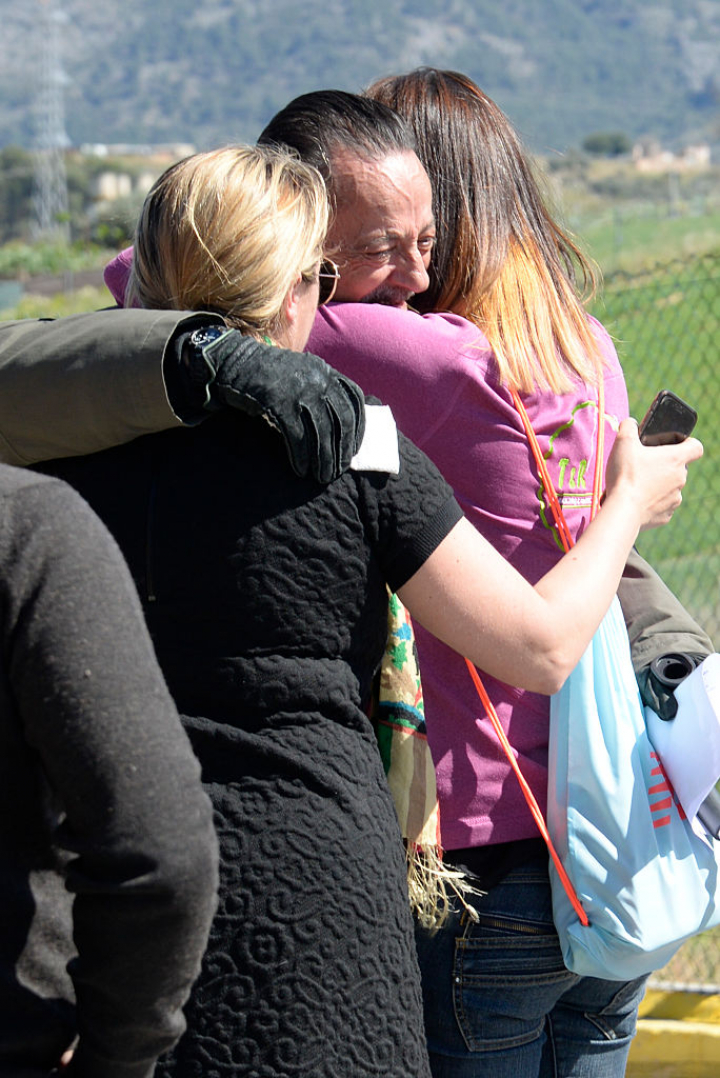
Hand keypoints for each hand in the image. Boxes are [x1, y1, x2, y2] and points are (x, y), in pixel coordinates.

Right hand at [169, 328, 365, 483]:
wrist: (235, 363)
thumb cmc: (269, 375)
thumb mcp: (302, 374)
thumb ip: (322, 390)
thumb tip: (341, 424)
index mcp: (326, 371)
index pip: (354, 401)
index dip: (359, 428)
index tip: (355, 449)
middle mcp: (317, 379)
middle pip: (341, 421)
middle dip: (342, 450)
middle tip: (338, 470)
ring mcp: (299, 391)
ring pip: (321, 432)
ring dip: (323, 459)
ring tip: (321, 476)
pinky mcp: (279, 402)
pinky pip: (296, 436)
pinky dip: (300, 456)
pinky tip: (300, 470)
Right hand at [604, 418, 702, 529]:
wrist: (623, 511)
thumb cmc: (626, 475)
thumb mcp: (623, 443)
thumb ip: (628, 427)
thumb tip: (630, 423)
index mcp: (675, 459)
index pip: (696, 447)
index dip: (687, 443)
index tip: (675, 444)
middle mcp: (680, 479)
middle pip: (679, 468)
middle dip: (663, 466)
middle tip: (644, 466)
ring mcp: (675, 498)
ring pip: (670, 488)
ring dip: (658, 485)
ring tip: (637, 485)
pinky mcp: (666, 515)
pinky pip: (662, 506)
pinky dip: (652, 503)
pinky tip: (636, 501)